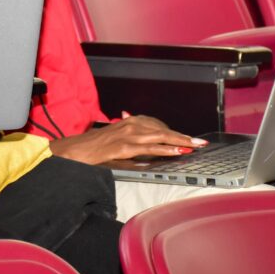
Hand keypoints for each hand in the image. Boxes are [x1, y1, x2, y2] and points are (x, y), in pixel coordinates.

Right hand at [47, 114, 206, 164]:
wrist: (74, 150)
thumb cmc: (93, 145)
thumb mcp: (113, 135)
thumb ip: (129, 134)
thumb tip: (143, 137)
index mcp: (129, 121)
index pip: (157, 125)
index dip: (174, 132)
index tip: (188, 138)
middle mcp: (130, 125)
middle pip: (162, 129)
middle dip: (182, 136)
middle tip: (199, 143)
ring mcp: (128, 135)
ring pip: (160, 137)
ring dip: (179, 141)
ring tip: (194, 146)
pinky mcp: (124, 147)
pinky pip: (149, 147)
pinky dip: (166, 149)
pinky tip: (177, 152)